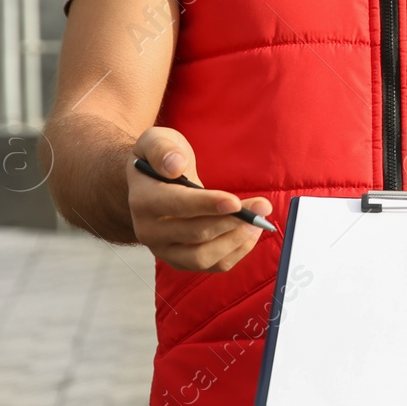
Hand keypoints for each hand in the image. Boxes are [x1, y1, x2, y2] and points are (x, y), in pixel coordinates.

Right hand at [127, 126, 271, 272]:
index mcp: (143, 200)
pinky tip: (251, 233)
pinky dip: (235, 252)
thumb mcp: (156, 140)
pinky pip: (211, 265)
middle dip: (233, 221)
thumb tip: (174, 165)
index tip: (235, 202)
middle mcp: (149, 231)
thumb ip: (161, 148)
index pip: (177, 206)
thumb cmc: (160, 159)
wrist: (152, 183)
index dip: (208, 205)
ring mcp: (164, 249)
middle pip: (195, 234)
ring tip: (259, 221)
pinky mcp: (181, 260)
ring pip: (203, 256)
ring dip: (236, 240)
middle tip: (262, 207)